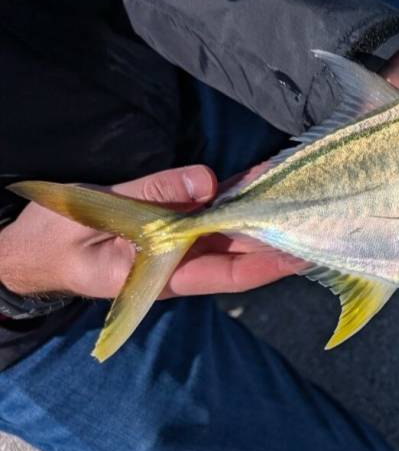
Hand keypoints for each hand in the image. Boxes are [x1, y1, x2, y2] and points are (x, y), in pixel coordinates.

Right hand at [0, 166, 304, 298]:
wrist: (33, 249)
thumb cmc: (59, 240)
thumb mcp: (99, 216)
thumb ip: (153, 195)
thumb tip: (208, 182)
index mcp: (167, 275)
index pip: (232, 274)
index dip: (271, 264)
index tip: (305, 249)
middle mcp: (184, 261)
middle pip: (242, 249)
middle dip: (277, 228)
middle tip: (315, 204)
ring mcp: (181, 241)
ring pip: (232, 227)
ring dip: (261, 206)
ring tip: (295, 181)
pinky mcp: (174, 220)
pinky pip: (212, 208)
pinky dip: (235, 192)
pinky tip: (261, 175)